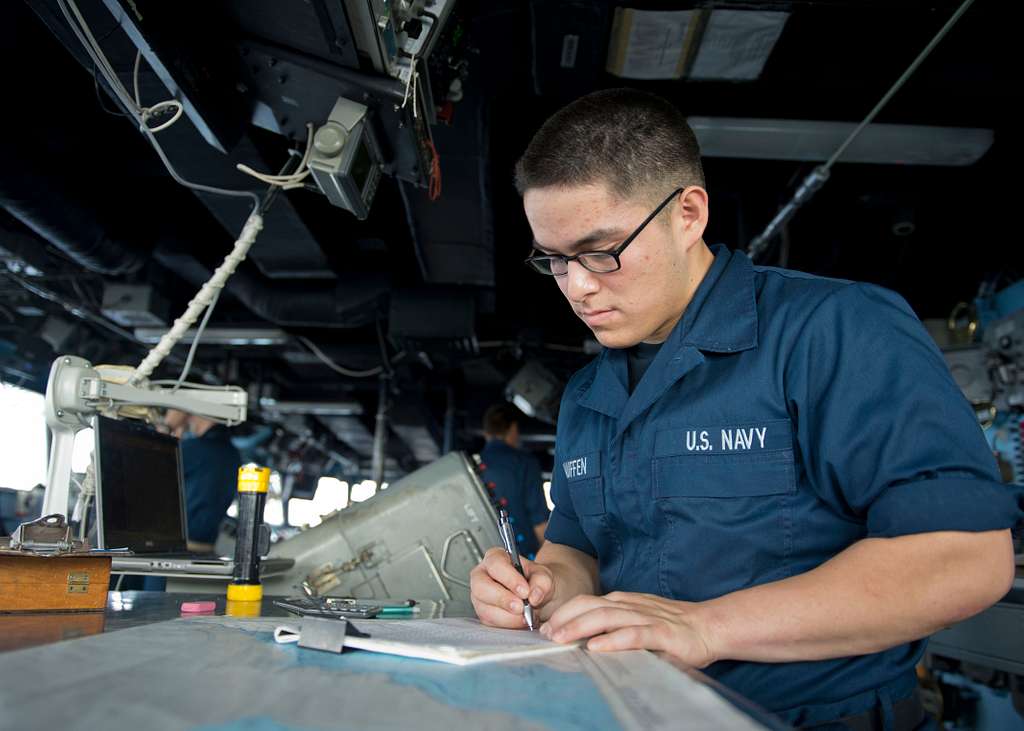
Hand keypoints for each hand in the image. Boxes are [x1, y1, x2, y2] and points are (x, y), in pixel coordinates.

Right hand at [470, 547, 554, 628]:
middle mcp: (482, 577)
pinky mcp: (484, 615)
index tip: (524, 591)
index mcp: (495, 558)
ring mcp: (480, 598)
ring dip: (508, 617)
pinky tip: (520, 621)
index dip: (509, 578)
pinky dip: (508, 626)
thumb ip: (542, 581)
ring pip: (485, 610)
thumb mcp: (544, 576)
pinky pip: (491, 624)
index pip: (495, 564)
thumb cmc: (535, 581)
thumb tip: (534, 595)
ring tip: (526, 616)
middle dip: (502, 600)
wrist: (538, 597)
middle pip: (481, 588)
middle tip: (521, 607)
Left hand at [539, 591, 716, 667]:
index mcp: (622, 602)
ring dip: (580, 627)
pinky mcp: (661, 633)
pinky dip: (613, 640)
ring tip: (561, 638)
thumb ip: (614, 624)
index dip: (563, 612)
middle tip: (546, 634)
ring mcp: (645, 617)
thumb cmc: (670, 626)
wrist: (708, 626)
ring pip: (606, 617)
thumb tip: (582, 638)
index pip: (585, 601)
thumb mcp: (637, 620)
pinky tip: (597, 648)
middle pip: (589, 605)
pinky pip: (634, 634)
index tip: (545, 628)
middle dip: (564, 618)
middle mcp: (630, 606)